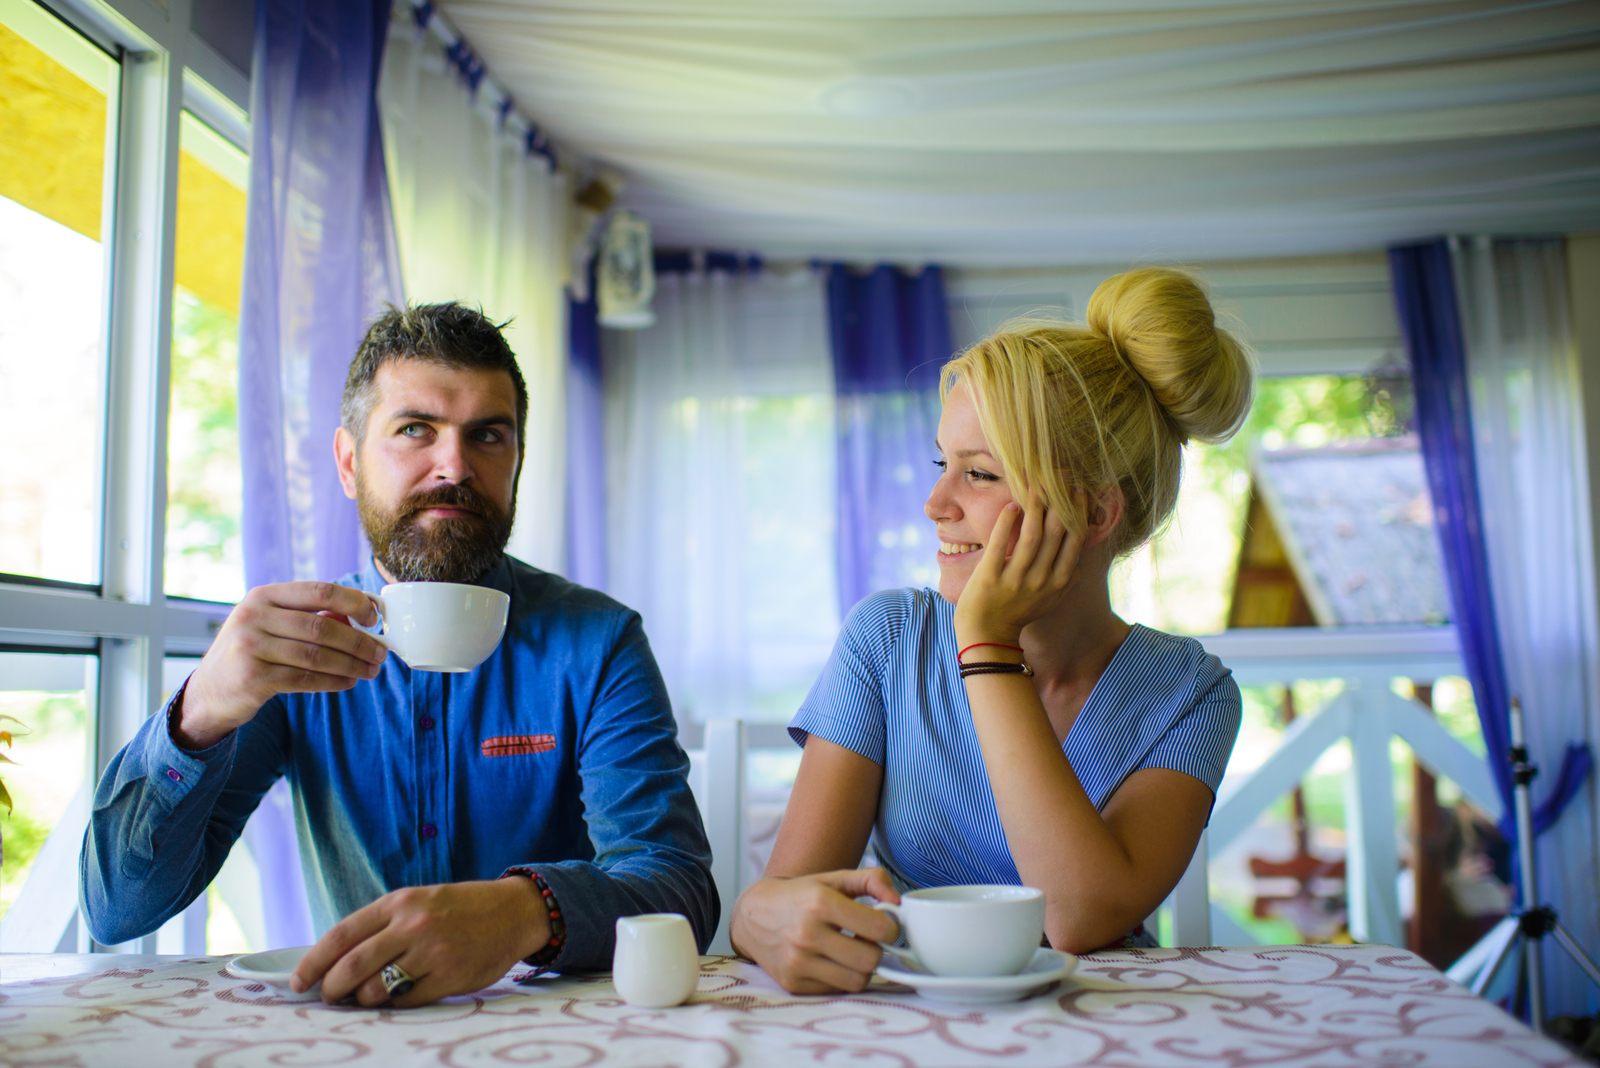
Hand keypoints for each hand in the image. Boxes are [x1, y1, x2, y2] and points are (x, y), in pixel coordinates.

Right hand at [176, 582, 386, 749]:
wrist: (209, 691)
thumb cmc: (252, 652)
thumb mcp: (273, 625)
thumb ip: (313, 616)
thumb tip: (362, 614)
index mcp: (263, 596)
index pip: (319, 590)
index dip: (354, 602)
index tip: (375, 617)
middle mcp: (253, 617)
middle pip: (323, 626)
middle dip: (359, 641)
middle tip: (380, 653)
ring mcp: (251, 647)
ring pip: (317, 655)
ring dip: (351, 665)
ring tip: (370, 670)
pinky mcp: (253, 678)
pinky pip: (306, 679)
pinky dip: (333, 681)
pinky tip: (349, 682)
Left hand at [291, 878, 549, 1006]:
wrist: (514, 911)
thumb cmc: (460, 909)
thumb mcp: (418, 902)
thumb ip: (382, 927)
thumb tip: (335, 964)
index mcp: (399, 903)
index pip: (341, 935)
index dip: (313, 962)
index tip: (297, 982)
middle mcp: (413, 925)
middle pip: (352, 966)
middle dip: (332, 989)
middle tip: (328, 998)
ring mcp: (433, 952)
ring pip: (377, 990)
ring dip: (364, 1001)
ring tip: (366, 999)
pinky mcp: (451, 977)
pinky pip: (407, 1002)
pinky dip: (395, 1006)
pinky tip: (398, 999)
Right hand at [730, 868, 900, 993]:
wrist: (753, 916)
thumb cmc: (801, 896)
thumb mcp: (834, 879)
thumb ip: (872, 880)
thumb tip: (898, 902)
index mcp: (820, 902)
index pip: (878, 929)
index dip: (891, 929)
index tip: (885, 925)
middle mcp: (807, 934)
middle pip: (870, 960)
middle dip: (877, 951)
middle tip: (868, 941)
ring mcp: (798, 962)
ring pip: (856, 980)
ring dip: (862, 968)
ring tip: (853, 952)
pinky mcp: (793, 983)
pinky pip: (836, 989)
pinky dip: (841, 977)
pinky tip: (833, 961)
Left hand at [952, 495, 1082, 647]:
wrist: (987, 634)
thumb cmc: (1018, 613)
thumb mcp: (1050, 601)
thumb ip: (1067, 581)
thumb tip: (1080, 561)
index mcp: (1059, 582)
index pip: (1074, 541)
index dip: (1079, 513)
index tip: (1080, 490)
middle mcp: (1040, 579)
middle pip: (1056, 533)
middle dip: (1061, 502)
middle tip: (1062, 477)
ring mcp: (1015, 578)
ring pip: (1031, 536)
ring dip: (1035, 507)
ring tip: (1036, 485)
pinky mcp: (990, 576)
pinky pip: (1000, 544)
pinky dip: (1006, 523)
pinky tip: (1012, 505)